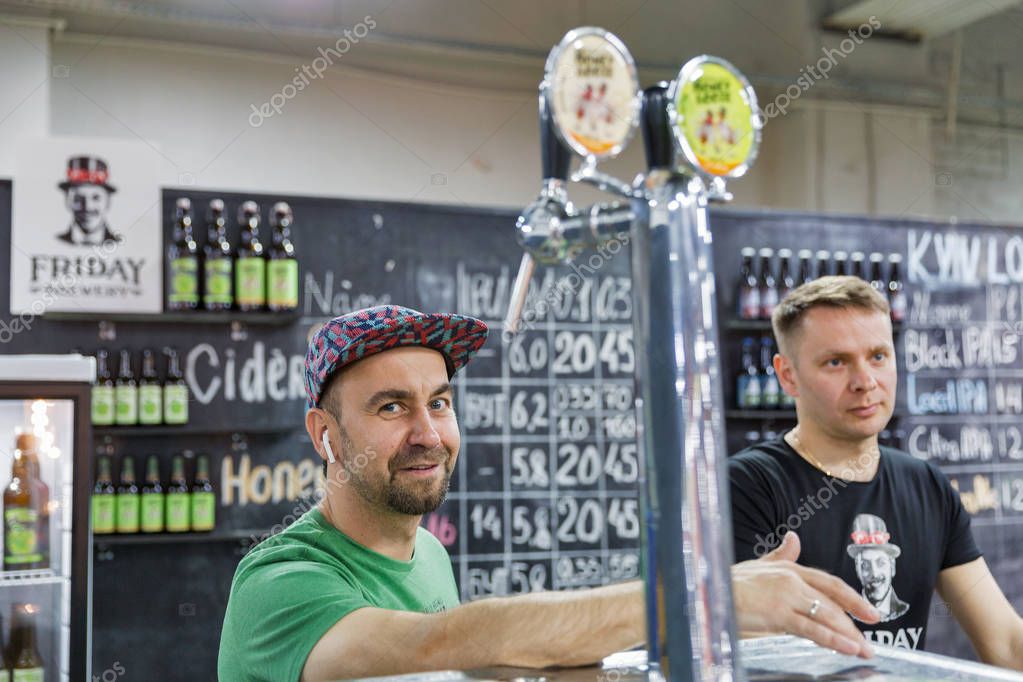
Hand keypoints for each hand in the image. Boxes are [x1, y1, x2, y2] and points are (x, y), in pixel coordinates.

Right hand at [731, 532, 879, 657]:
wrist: (711, 591)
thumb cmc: (731, 582)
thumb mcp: (758, 565)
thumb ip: (780, 555)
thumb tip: (794, 538)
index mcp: (789, 568)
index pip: (829, 583)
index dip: (852, 598)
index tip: (870, 611)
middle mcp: (792, 579)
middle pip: (832, 602)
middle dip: (854, 621)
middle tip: (869, 638)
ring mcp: (787, 596)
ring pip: (827, 616)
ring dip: (849, 635)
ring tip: (863, 649)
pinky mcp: (779, 614)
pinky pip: (813, 629)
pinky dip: (833, 640)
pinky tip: (848, 648)